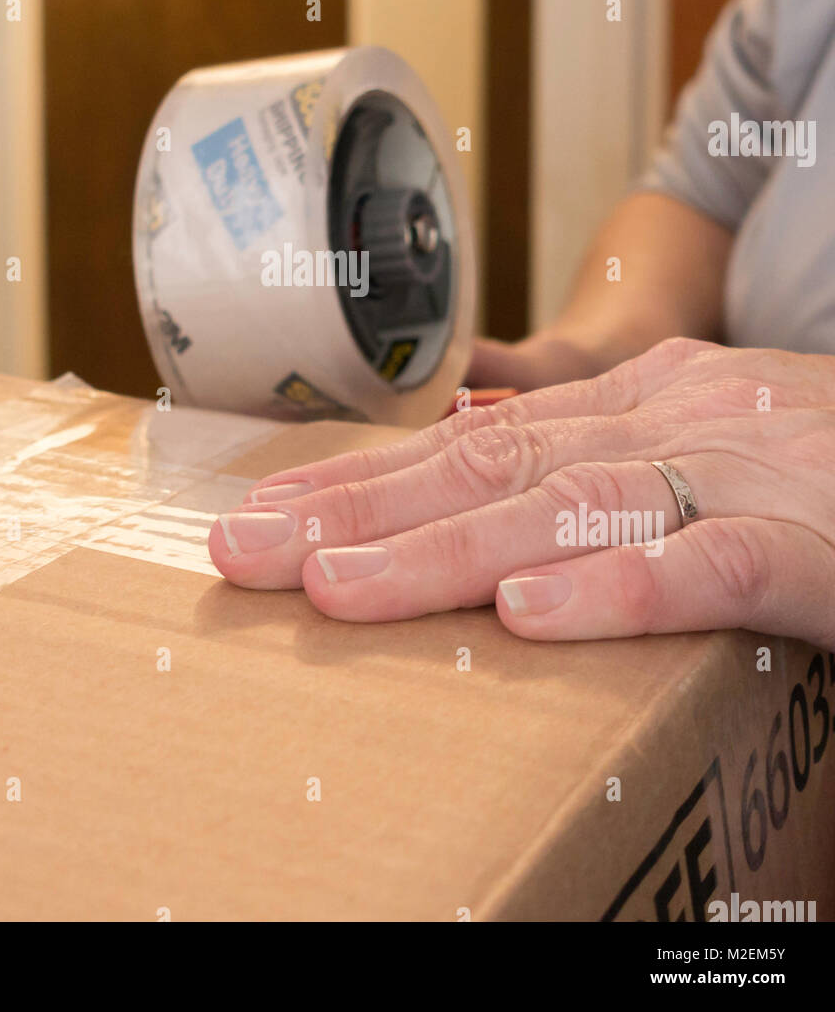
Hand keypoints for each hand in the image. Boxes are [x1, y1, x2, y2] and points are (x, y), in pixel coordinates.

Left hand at [208, 339, 834, 648]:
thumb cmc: (833, 466)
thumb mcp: (707, 441)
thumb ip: (602, 461)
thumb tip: (489, 489)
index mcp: (642, 403)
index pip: (471, 442)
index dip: (361, 481)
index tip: (262, 517)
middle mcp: (678, 420)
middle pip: (490, 466)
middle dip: (358, 511)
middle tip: (242, 553)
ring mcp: (748, 474)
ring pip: (573, 508)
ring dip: (444, 550)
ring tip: (334, 589)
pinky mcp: (822, 545)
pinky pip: (715, 563)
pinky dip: (620, 586)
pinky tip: (531, 614)